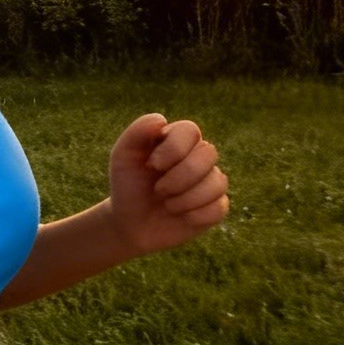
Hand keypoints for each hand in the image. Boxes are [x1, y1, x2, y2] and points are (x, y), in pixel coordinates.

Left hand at [107, 113, 229, 256]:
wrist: (130, 224)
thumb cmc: (128, 186)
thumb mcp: (123, 157)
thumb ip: (138, 132)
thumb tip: (162, 121)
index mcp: (177, 140)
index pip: (190, 130)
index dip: (173, 149)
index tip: (151, 165)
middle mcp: (198, 157)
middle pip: (208, 154)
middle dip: (179, 177)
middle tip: (158, 189)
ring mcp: (210, 181)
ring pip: (218, 182)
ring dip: (186, 199)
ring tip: (168, 205)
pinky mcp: (216, 206)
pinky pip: (220, 207)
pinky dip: (196, 215)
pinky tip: (181, 217)